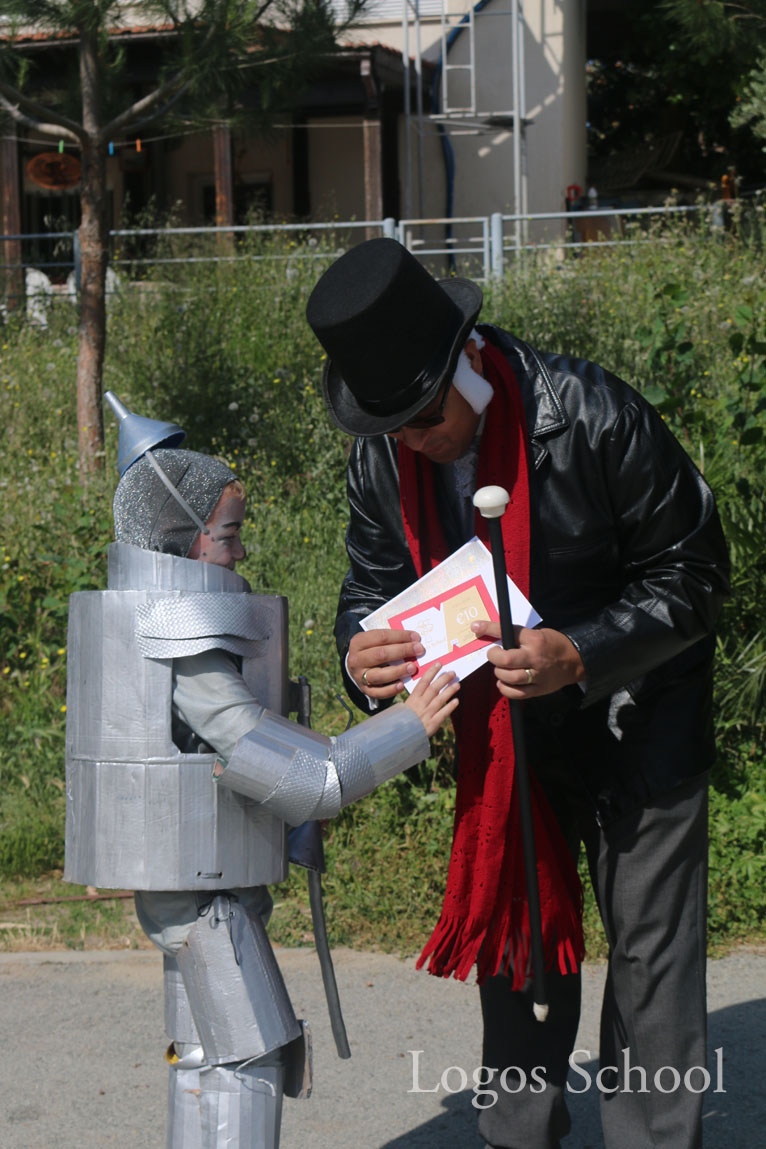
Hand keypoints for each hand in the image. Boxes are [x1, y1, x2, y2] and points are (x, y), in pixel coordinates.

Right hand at [348, 628, 424, 700]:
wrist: (357, 666)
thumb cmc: (372, 649)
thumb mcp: (375, 640)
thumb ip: (391, 640)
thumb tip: (414, 640)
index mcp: (358, 642)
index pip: (381, 637)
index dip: (400, 636)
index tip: (416, 637)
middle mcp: (356, 659)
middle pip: (381, 654)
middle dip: (402, 651)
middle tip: (419, 650)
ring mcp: (359, 676)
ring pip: (379, 675)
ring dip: (398, 671)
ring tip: (412, 668)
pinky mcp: (364, 689)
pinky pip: (378, 692)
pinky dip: (390, 690)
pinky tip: (402, 685)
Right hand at [404, 661, 459, 735]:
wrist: (401, 738)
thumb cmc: (404, 721)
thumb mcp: (405, 707)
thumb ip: (416, 698)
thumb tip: (425, 686)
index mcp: (413, 699)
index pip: (423, 682)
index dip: (432, 672)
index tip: (439, 664)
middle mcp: (420, 704)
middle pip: (433, 688)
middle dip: (444, 679)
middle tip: (452, 673)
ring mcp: (427, 714)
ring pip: (440, 699)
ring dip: (449, 691)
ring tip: (457, 684)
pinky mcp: (432, 724)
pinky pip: (443, 714)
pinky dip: (450, 707)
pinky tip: (456, 701)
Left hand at [470, 621, 584, 699]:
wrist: (575, 661)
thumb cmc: (553, 645)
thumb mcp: (537, 633)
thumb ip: (517, 636)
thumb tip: (492, 634)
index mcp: (534, 639)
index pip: (507, 631)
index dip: (489, 628)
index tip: (476, 627)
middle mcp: (535, 657)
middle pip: (506, 659)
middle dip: (493, 656)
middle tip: (493, 654)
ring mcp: (537, 675)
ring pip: (510, 677)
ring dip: (499, 673)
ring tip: (500, 669)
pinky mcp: (539, 689)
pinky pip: (517, 693)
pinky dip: (505, 689)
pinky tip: (503, 683)